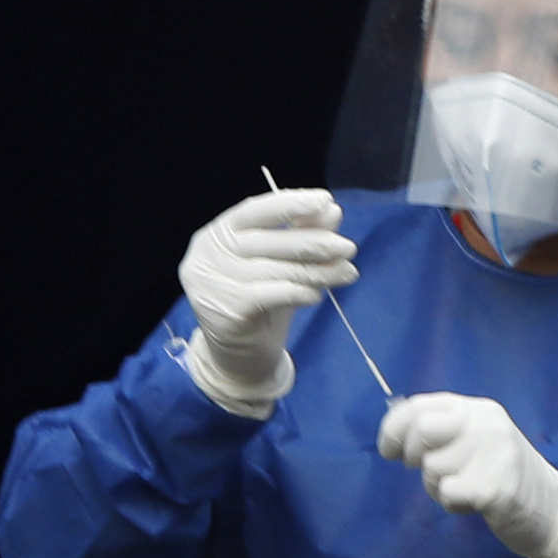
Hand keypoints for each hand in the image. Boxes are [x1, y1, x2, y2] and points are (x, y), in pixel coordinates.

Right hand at [177, 187, 356, 416]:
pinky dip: (300, 292)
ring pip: (277, 269)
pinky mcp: (227, 309)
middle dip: (314, 242)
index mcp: (217, 234)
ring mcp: (213, 282)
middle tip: (349, 248)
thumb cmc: (259, 302)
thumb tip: (332, 210)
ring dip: (318, 271)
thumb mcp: (280, 265)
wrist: (237, 357)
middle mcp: (208, 254)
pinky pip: (274, 294)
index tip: (325, 199)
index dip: (290, 203)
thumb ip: (301, 235)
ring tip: (348, 273)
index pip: (254, 210)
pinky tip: (318, 295)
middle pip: (270, 241)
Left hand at [376, 391, 557, 557]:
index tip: (389, 451)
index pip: (419, 406)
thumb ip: (444, 430)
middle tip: (434, 473)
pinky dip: (453, 505)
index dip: (393, 428)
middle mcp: (487, 423)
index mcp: (478, 409)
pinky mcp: (496, 486)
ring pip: (433, 468)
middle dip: (415, 457)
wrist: (554, 510)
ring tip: (465, 489)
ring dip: (438, 488)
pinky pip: (448, 493)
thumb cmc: (506, 476)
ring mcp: (494, 453)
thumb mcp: (477, 440)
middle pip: (422, 432)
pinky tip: (473, 504)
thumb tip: (396, 433)